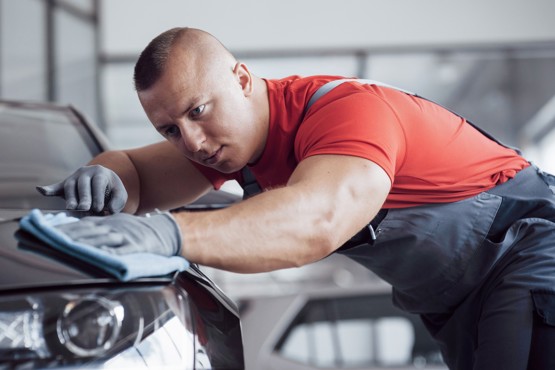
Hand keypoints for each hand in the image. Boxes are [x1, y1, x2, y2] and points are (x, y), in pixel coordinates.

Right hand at [37, 165, 126, 213]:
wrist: (102, 184)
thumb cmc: (112, 191)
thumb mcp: (119, 194)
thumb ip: (118, 200)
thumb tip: (110, 210)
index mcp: (100, 172)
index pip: (98, 183)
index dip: (97, 195)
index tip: (99, 208)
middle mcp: (85, 172)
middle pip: (82, 184)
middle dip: (83, 197)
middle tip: (85, 209)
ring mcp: (73, 177)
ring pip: (70, 186)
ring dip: (70, 198)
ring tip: (71, 208)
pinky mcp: (64, 185)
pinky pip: (55, 187)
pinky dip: (48, 189)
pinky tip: (40, 190)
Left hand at [55, 212, 181, 255]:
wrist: (162, 232)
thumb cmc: (134, 232)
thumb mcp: (116, 224)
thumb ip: (97, 228)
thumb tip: (73, 233)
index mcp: (108, 221)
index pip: (83, 224)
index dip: (66, 229)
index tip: (48, 234)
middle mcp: (114, 226)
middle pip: (89, 231)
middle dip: (69, 236)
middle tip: (51, 242)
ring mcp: (125, 236)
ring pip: (103, 239)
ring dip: (85, 243)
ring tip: (68, 248)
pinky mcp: (136, 246)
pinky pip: (123, 250)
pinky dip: (111, 253)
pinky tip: (101, 255)